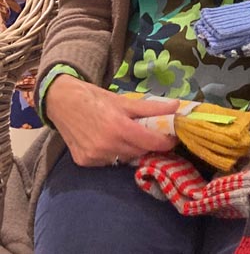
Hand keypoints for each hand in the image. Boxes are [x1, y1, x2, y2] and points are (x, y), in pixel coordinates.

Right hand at [46, 75, 178, 165]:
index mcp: (119, 127)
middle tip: (156, 135)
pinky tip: (111, 141)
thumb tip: (177, 106)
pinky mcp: (84, 162)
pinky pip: (109, 161)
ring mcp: (95, 156)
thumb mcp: (124, 100)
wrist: (61, 102)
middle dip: (150, 145)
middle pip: (140, 152)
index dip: (166, 142)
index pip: (151, 142)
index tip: (174, 138)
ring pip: (125, 158)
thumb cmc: (95, 98)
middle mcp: (107, 146)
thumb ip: (151, 107)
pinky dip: (115, 153)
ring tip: (132, 136)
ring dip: (133, 150)